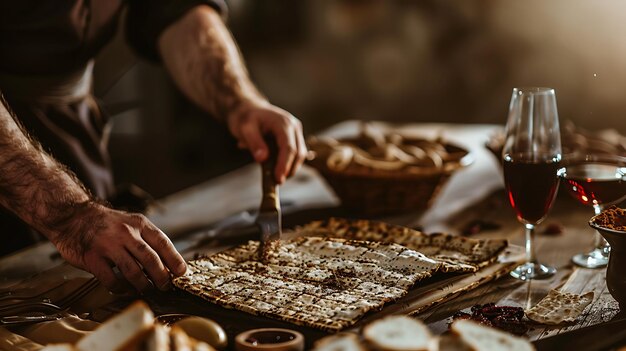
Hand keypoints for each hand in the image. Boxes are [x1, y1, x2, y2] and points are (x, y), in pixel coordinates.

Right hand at [53, 203, 186, 292]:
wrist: (74, 216)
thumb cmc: (107, 223)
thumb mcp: (131, 222)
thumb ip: (147, 239)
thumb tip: (168, 261)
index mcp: (139, 224)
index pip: (162, 242)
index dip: (175, 259)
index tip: (182, 272)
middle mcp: (126, 233)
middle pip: (151, 259)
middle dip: (162, 276)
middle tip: (166, 286)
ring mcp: (109, 246)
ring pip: (133, 271)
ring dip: (144, 285)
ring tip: (149, 290)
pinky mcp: (93, 259)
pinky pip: (112, 280)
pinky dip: (122, 288)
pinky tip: (126, 290)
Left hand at [227, 101, 306, 182]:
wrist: (249, 108)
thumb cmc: (245, 117)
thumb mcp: (245, 128)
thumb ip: (254, 142)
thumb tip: (262, 158)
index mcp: (283, 123)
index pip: (289, 148)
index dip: (284, 165)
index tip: (278, 179)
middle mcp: (294, 126)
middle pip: (299, 153)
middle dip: (289, 169)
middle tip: (276, 182)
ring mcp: (296, 132)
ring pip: (300, 155)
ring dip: (289, 168)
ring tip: (273, 176)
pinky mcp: (294, 138)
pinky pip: (295, 154)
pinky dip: (287, 163)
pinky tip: (275, 168)